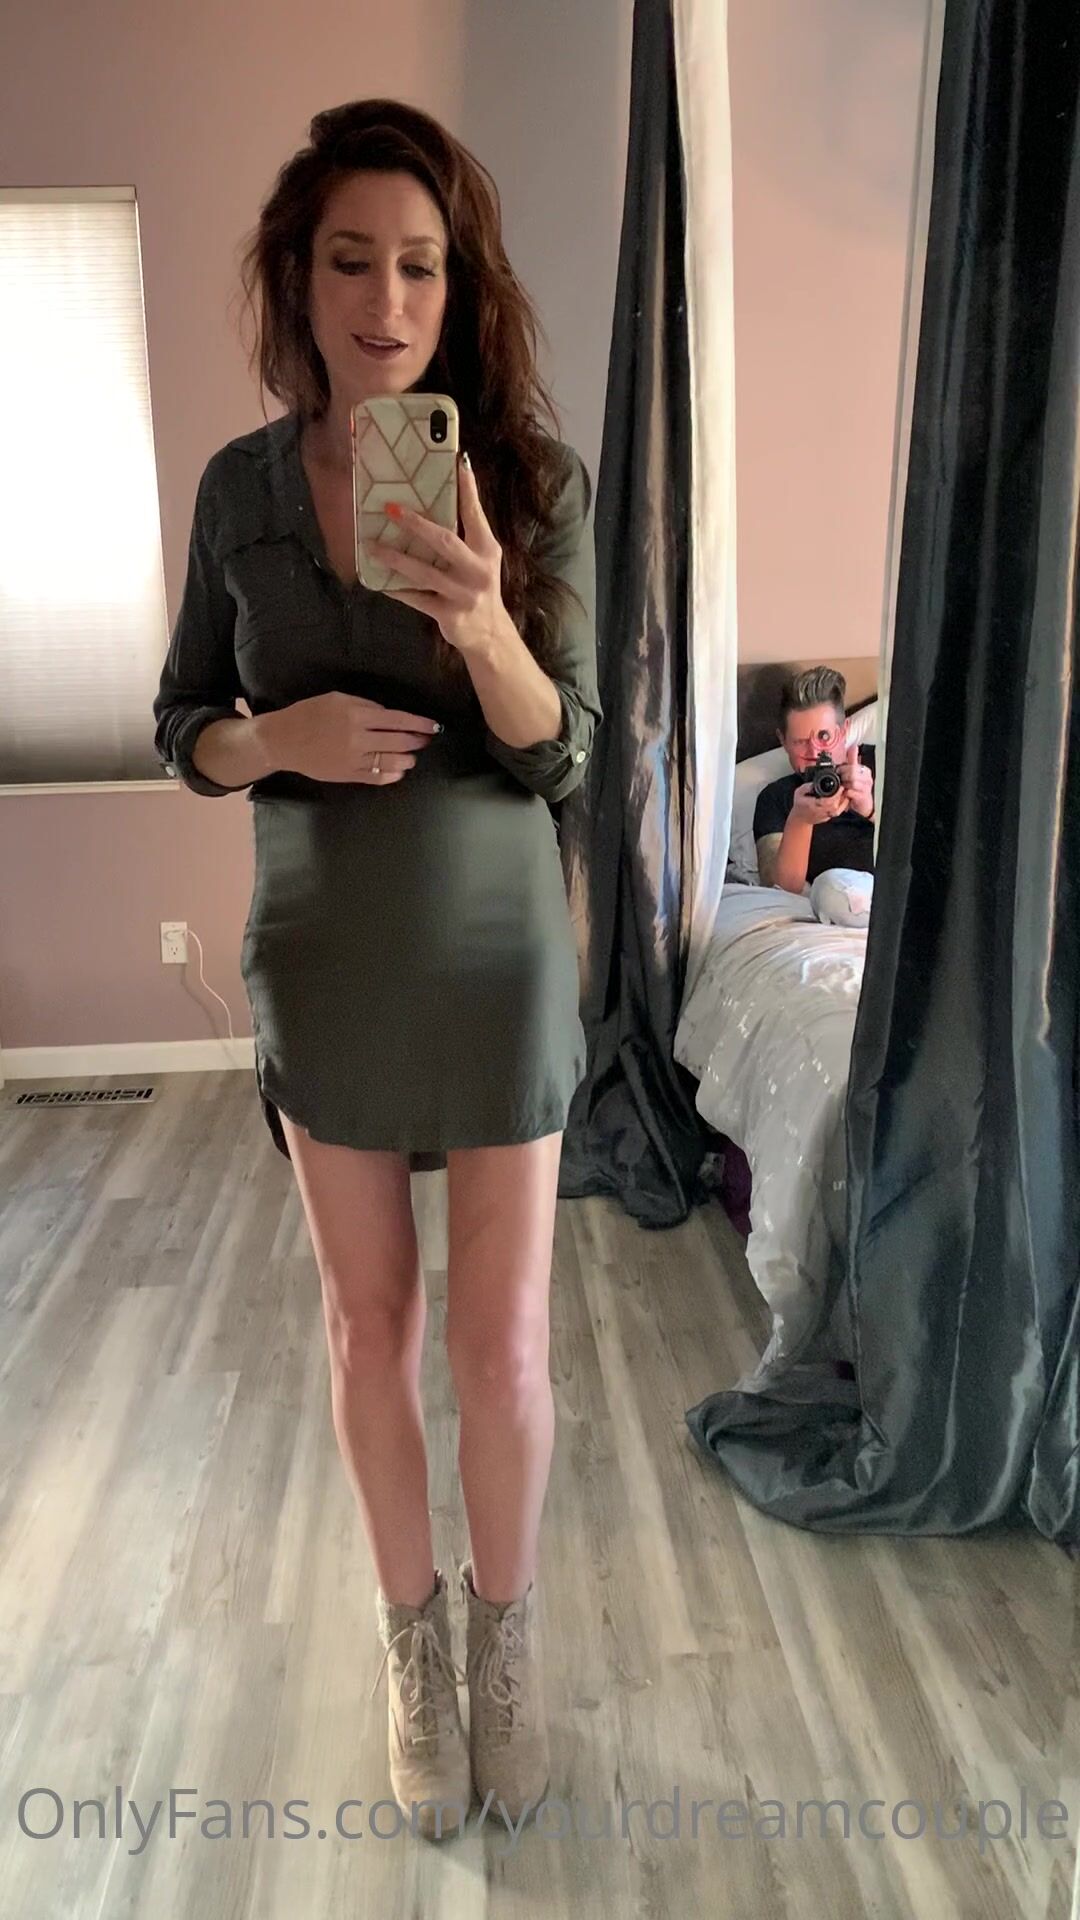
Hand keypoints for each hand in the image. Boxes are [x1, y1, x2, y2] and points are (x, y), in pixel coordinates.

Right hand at [260, 692, 439, 784]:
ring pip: (392, 762)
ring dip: (408, 759)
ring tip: (412, 755)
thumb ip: (365, 706)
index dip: (420, 724)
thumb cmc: (310, 714)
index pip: (398, 720)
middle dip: (417, 741)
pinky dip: (392, 775)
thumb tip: (389, 715)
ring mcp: (354, 760)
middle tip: (425, 739)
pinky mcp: (348, 775)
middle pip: (399, 742)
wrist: (283, 740)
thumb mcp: (337, 699)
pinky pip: (377, 778)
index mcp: (357, 716)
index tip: (434, 726)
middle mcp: (359, 739)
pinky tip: (398, 770)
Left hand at [362, 454, 512, 656]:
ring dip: (395, 558)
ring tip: (372, 546)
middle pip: (444, 541)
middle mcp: (477, 570)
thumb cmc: (478, 586)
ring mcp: (462, 594)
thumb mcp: (481, 558)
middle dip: (415, 524)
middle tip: (390, 508)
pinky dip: (397, 589)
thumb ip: (468, 532)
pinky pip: (416, 599)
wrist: (489, 633)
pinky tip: (380, 581)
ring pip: (423, 572)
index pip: (475, 514)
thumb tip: (448, 494)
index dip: (467, 489)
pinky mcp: (448, 614)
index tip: (458, 463)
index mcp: (487, 550)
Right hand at [791, 781, 850, 825]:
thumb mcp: (798, 793)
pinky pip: (837, 812)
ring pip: (837, 811)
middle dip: (841, 797)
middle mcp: (820, 811)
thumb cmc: (799, 805)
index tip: (840, 787)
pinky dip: (842, 806)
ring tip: (844, 794)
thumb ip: (806, 787)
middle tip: (843, 788)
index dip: (836, 794)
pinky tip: (842, 799)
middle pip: (835, 806)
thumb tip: (813, 783)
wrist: (800, 818)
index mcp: (813, 805)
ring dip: (843, 802)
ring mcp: (824, 816)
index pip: (827, 801)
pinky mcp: (828, 818)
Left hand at [838, 742, 873, 816]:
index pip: (853, 765)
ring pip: (852, 782)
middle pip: (852, 773)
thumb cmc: (859, 789)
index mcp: (864, 770)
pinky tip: (844, 793)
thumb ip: (853, 759)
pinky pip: (852, 792)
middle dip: (843, 776)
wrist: (863, 805)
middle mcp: (867, 778)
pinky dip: (845, 793)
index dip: (843, 768)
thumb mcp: (855, 773)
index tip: (838, 771)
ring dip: (844, 784)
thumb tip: (853, 746)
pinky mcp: (863, 797)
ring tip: (842, 786)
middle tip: (839, 779)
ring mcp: (866, 788)